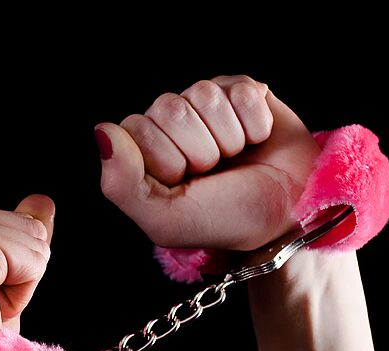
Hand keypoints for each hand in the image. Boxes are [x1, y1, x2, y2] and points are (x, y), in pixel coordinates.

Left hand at [95, 75, 320, 250]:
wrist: (286, 217)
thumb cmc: (224, 220)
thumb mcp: (165, 219)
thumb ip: (122, 183)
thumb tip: (102, 130)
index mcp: (142, 151)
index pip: (136, 129)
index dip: (167, 162)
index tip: (185, 186)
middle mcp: (169, 121)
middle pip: (169, 108)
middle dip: (198, 151)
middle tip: (213, 174)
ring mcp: (205, 104)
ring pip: (204, 96)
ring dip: (228, 138)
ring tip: (235, 159)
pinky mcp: (243, 91)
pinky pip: (242, 91)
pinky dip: (256, 124)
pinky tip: (257, 141)